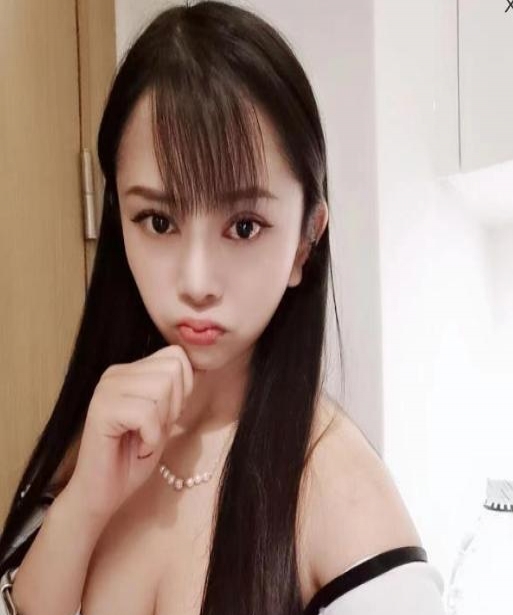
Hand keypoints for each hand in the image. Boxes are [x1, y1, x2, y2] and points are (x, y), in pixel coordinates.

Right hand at [64, 344, 193, 521]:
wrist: (103, 493)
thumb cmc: (133, 457)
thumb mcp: (164, 417)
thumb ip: (177, 391)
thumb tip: (202, 368)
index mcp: (130, 370)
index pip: (176, 355)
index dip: (184, 388)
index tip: (167, 415)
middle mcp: (115, 373)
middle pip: (173, 370)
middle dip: (174, 406)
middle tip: (154, 429)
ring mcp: (106, 389)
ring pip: (162, 388)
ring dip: (161, 422)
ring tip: (144, 437)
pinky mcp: (101, 410)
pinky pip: (147, 413)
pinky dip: (150, 437)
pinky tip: (137, 447)